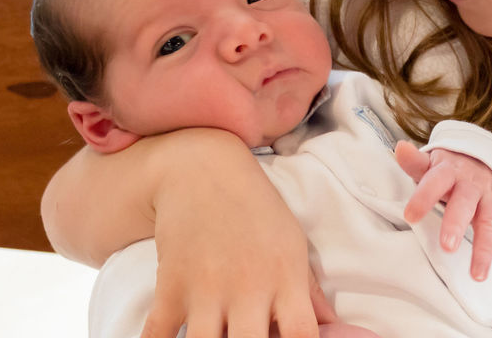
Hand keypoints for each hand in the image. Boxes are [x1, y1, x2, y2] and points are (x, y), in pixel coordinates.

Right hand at [129, 130, 334, 337]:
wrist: (201, 170)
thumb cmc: (257, 210)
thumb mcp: (292, 243)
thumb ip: (310, 292)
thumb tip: (335, 329)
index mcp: (284, 278)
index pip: (302, 335)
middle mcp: (247, 287)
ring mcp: (205, 290)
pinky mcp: (169, 288)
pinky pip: (156, 336)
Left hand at [394, 140, 491, 281]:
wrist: (480, 158)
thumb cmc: (448, 170)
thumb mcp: (431, 164)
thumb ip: (414, 162)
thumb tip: (400, 149)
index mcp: (448, 172)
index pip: (435, 181)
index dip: (424, 197)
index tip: (410, 216)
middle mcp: (470, 183)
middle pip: (464, 202)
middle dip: (456, 223)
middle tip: (448, 246)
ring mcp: (489, 194)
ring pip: (488, 219)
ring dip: (484, 246)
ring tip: (477, 273)